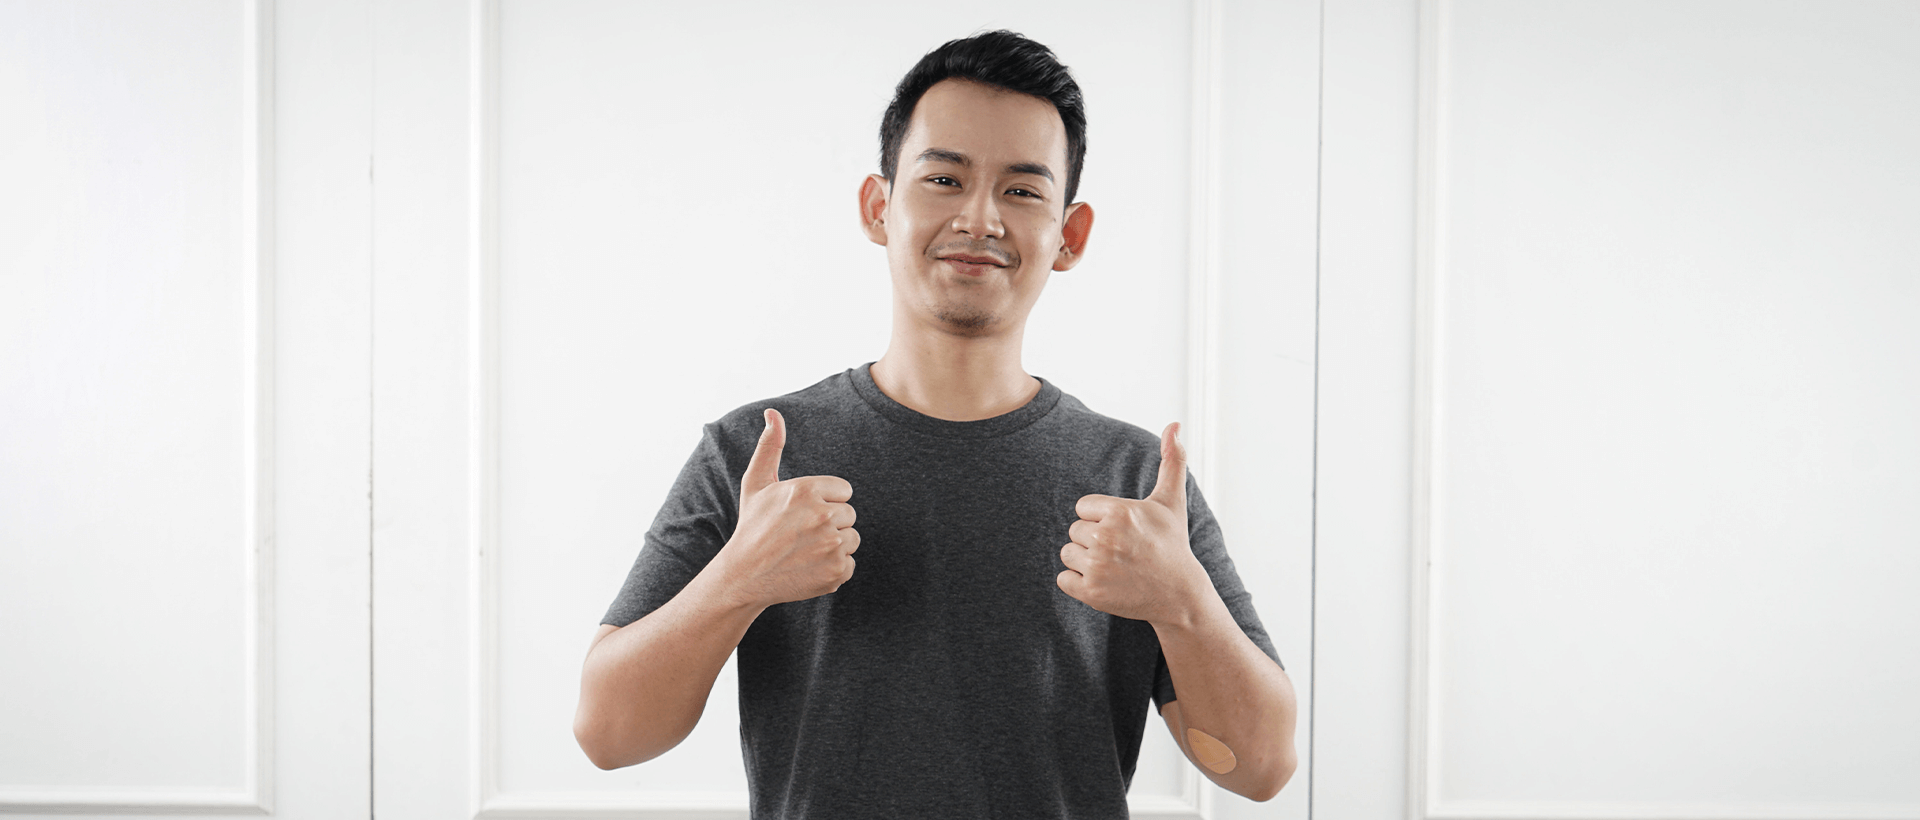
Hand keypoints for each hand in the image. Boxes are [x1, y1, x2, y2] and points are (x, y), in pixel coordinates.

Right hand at [712, 409, 858, 608]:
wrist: (744, 576)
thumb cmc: (752, 526)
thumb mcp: (756, 484)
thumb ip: (770, 446)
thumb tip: (773, 413)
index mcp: (806, 490)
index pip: (844, 491)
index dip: (824, 502)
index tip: (802, 514)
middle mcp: (822, 516)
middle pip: (849, 514)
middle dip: (830, 523)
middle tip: (801, 534)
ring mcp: (831, 546)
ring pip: (852, 539)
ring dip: (834, 545)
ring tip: (805, 550)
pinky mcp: (836, 572)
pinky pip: (850, 563)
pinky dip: (834, 567)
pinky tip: (809, 567)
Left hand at [1057, 422, 1209, 623]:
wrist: (1179, 595)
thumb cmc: (1171, 544)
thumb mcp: (1171, 501)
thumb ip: (1171, 460)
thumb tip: (1174, 424)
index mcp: (1119, 512)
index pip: (1083, 508)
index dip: (1101, 519)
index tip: (1124, 531)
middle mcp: (1106, 538)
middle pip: (1074, 530)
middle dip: (1093, 540)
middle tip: (1122, 552)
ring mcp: (1097, 567)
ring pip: (1067, 554)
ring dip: (1085, 561)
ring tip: (1114, 567)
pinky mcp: (1091, 593)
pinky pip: (1063, 579)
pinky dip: (1078, 584)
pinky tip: (1105, 582)